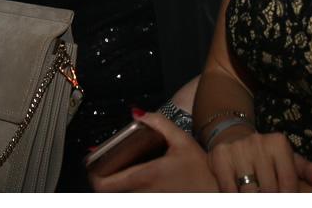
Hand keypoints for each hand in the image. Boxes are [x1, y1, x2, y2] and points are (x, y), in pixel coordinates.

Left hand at [91, 112, 217, 192]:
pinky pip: (134, 201)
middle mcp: (144, 195)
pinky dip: (128, 194)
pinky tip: (132, 186)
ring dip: (116, 189)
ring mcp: (150, 203)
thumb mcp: (182, 140)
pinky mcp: (155, 206)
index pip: (105, 185)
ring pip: (120, 199)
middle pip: (108, 196)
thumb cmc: (202, 169)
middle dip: (103, 182)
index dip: (94, 176)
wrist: (218, 192)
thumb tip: (137, 113)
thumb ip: (159, 123)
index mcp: (147, 176)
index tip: (94, 166)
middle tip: (103, 170)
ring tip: (117, 177)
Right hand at [207, 127, 311, 192]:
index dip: (287, 198)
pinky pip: (228, 189)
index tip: (283, 198)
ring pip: (248, 192)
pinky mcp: (219, 157)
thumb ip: (309, 170)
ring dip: (253, 198)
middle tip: (268, 197)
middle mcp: (258, 143)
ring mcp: (238, 149)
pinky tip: (240, 195)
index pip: (288, 184)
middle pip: (268, 190)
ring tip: (258, 196)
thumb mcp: (289, 160)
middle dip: (269, 199)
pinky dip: (234, 197)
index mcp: (279, 144)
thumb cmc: (267, 156)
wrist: (233, 138)